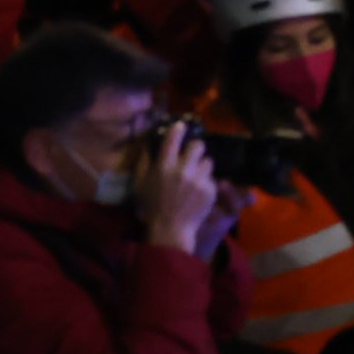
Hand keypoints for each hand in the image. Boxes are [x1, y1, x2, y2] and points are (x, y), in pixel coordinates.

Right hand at [136, 123, 223, 254]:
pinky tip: (199, 191)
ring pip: (208, 161)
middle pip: (198, 145)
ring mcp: (198, 180)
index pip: (173, 139)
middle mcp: (182, 169)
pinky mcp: (210, 190)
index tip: (182, 126)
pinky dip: (207, 182)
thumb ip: (144, 162)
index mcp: (164, 166)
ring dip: (203, 166)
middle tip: (193, 154)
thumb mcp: (140, 184)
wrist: (171, 228)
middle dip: (196, 148)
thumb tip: (149, 145)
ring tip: (197, 175)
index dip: (179, 130)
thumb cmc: (152, 206)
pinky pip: (212, 178)